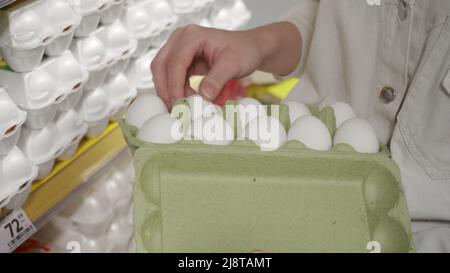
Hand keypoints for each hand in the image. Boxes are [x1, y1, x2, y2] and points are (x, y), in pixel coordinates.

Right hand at [151, 22, 301, 107]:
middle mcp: (180, 39)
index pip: (175, 62)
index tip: (178, 104)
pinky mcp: (182, 60)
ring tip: (179, 108)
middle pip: (160, 65)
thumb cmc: (244, 51)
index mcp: (191, 35)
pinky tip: (185, 102)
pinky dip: (176, 90)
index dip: (174, 85)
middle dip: (165, 89)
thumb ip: (217, 80)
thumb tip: (203, 96)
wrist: (250, 48)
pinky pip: (172, 76)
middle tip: (173, 109)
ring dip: (168, 90)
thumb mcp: (233, 65)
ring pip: (162, 71)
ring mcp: (179, 48)